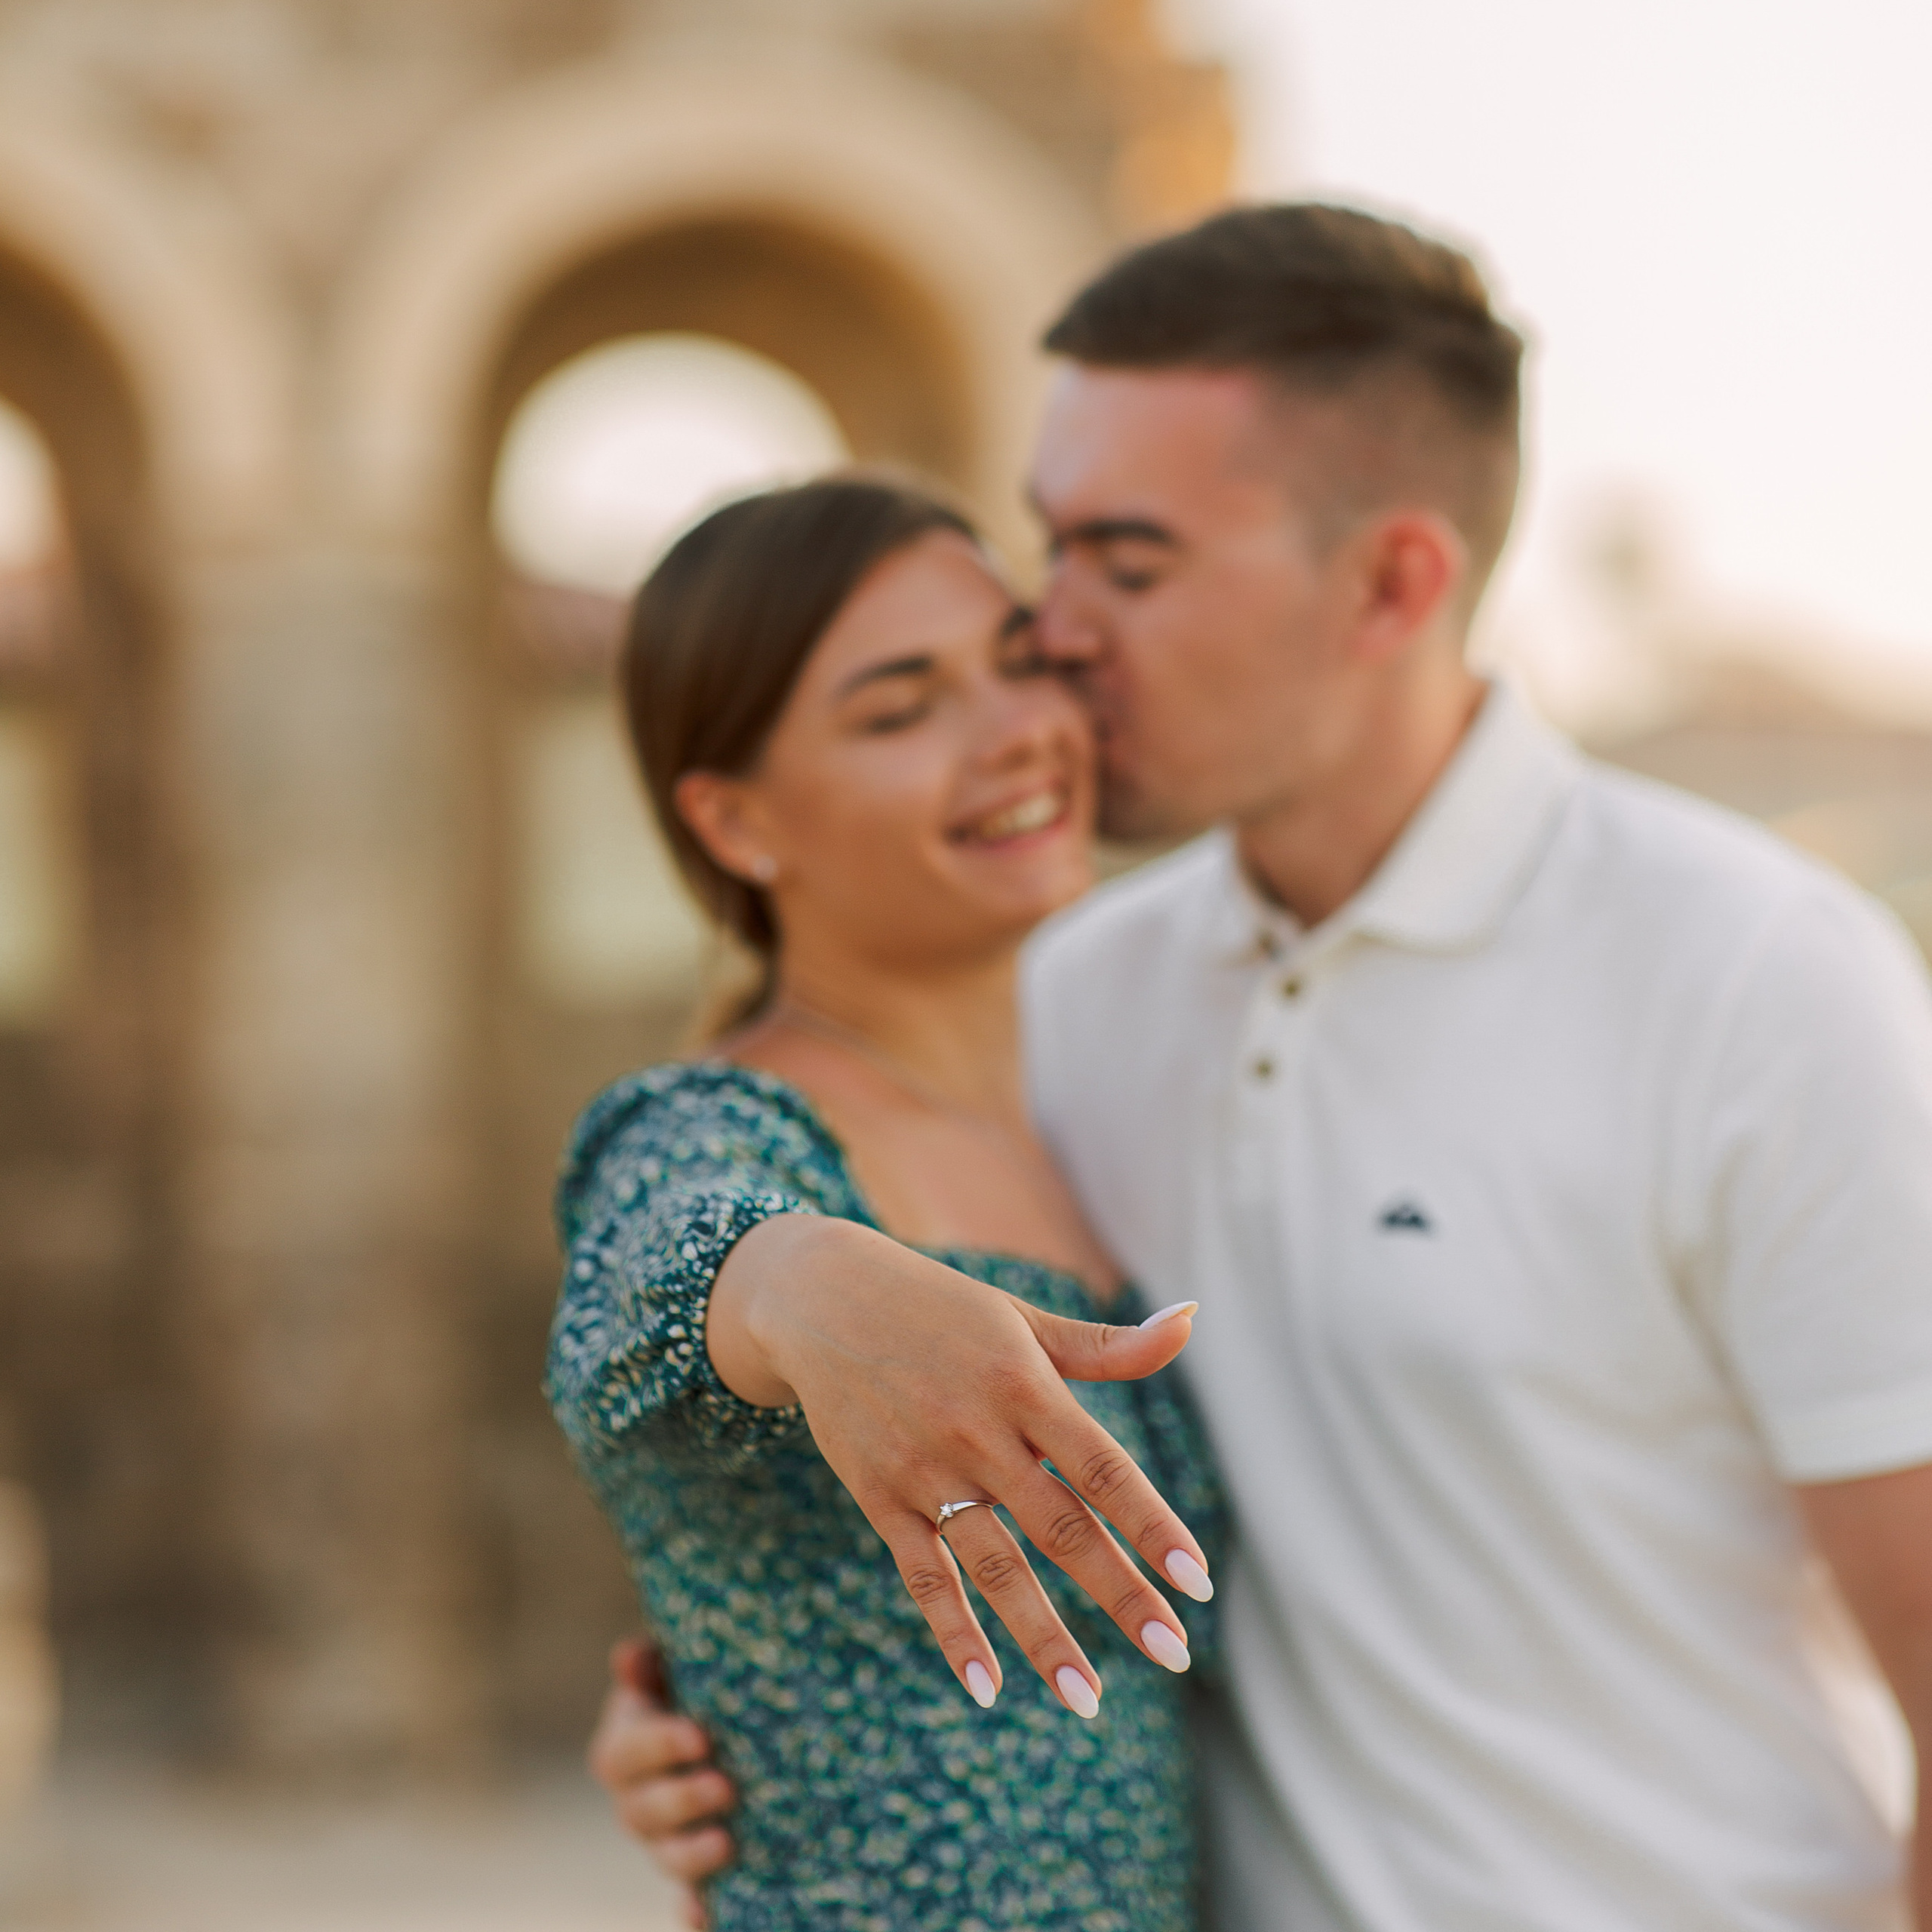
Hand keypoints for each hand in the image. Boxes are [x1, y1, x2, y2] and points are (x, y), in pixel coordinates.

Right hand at [588, 1636, 736, 1927]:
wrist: (722, 1729)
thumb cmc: (696, 1686)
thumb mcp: (674, 1669)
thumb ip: (652, 1664)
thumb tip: (627, 1655)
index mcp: (624, 1746)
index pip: (625, 1752)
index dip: (658, 1747)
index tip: (700, 1737)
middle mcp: (635, 1799)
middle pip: (642, 1812)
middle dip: (682, 1801)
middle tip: (726, 1786)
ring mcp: (663, 1839)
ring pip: (664, 1857)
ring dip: (690, 1856)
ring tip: (726, 1842)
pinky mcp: (695, 1869)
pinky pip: (688, 1898)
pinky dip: (694, 1910)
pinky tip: (708, 1915)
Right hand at [708, 1216, 1212, 1721]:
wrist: (822, 1297)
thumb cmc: (943, 1310)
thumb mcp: (1024, 1321)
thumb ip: (1107, 1345)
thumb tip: (1191, 1318)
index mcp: (1024, 1384)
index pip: (1102, 1468)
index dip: (1152, 1527)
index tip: (1197, 1584)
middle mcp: (978, 1432)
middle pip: (1060, 1528)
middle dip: (1120, 1596)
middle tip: (1174, 1655)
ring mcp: (925, 1470)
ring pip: (994, 1568)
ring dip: (1043, 1637)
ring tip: (1086, 1699)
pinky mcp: (880, 1497)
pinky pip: (923, 1576)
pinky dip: (953, 1633)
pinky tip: (986, 1688)